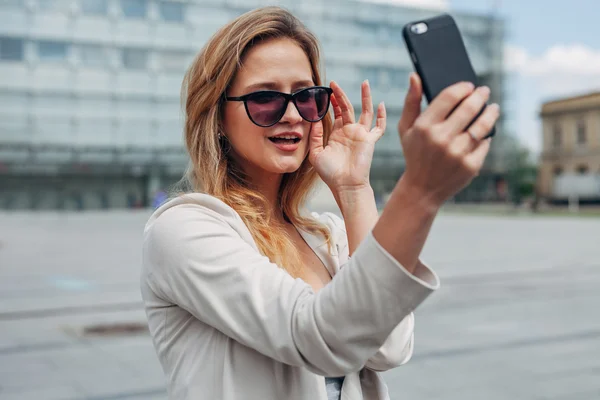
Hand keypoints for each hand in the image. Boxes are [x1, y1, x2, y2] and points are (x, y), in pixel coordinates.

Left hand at [309, 80, 385, 191]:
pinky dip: (381, 116)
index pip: (336, 114)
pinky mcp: (370, 140)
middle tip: (334, 83)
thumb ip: (315, 136)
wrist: (345, 186)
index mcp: (337, 135)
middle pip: (347, 108)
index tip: (326, 91)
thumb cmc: (330, 174)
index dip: (331, 102)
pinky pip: (379, 127)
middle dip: (341, 95)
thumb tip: (314, 119)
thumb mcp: (316, 154)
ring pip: (365, 111)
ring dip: (365, 97)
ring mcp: (361, 135)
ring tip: (364, 83)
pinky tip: (381, 104)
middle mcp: (350, 132)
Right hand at [397, 73, 499, 207]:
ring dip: (491, 112)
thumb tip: (415, 76)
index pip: (449, 97)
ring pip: (482, 125)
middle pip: (469, 108)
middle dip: (480, 96)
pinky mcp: (470, 166)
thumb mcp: (406, 129)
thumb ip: (411, 102)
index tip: (469, 85)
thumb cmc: (415, 153)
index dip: (463, 88)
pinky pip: (485, 144)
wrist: (422, 189)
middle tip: (484, 92)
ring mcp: (457, 153)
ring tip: (493, 108)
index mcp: (424, 127)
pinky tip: (486, 131)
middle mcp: (441, 139)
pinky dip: (487, 136)